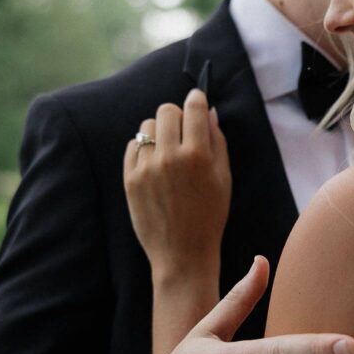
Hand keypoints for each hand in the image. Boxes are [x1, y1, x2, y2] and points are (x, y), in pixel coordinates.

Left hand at [124, 89, 231, 282]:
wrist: (182, 253)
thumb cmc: (210, 216)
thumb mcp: (223, 178)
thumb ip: (218, 141)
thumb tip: (208, 111)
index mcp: (198, 156)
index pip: (193, 107)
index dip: (196, 99)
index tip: (196, 101)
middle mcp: (170, 157)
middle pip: (166, 111)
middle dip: (177, 116)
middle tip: (183, 132)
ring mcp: (147, 168)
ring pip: (147, 127)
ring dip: (159, 132)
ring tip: (168, 151)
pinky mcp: (130, 179)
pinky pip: (133, 146)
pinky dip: (144, 149)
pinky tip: (155, 164)